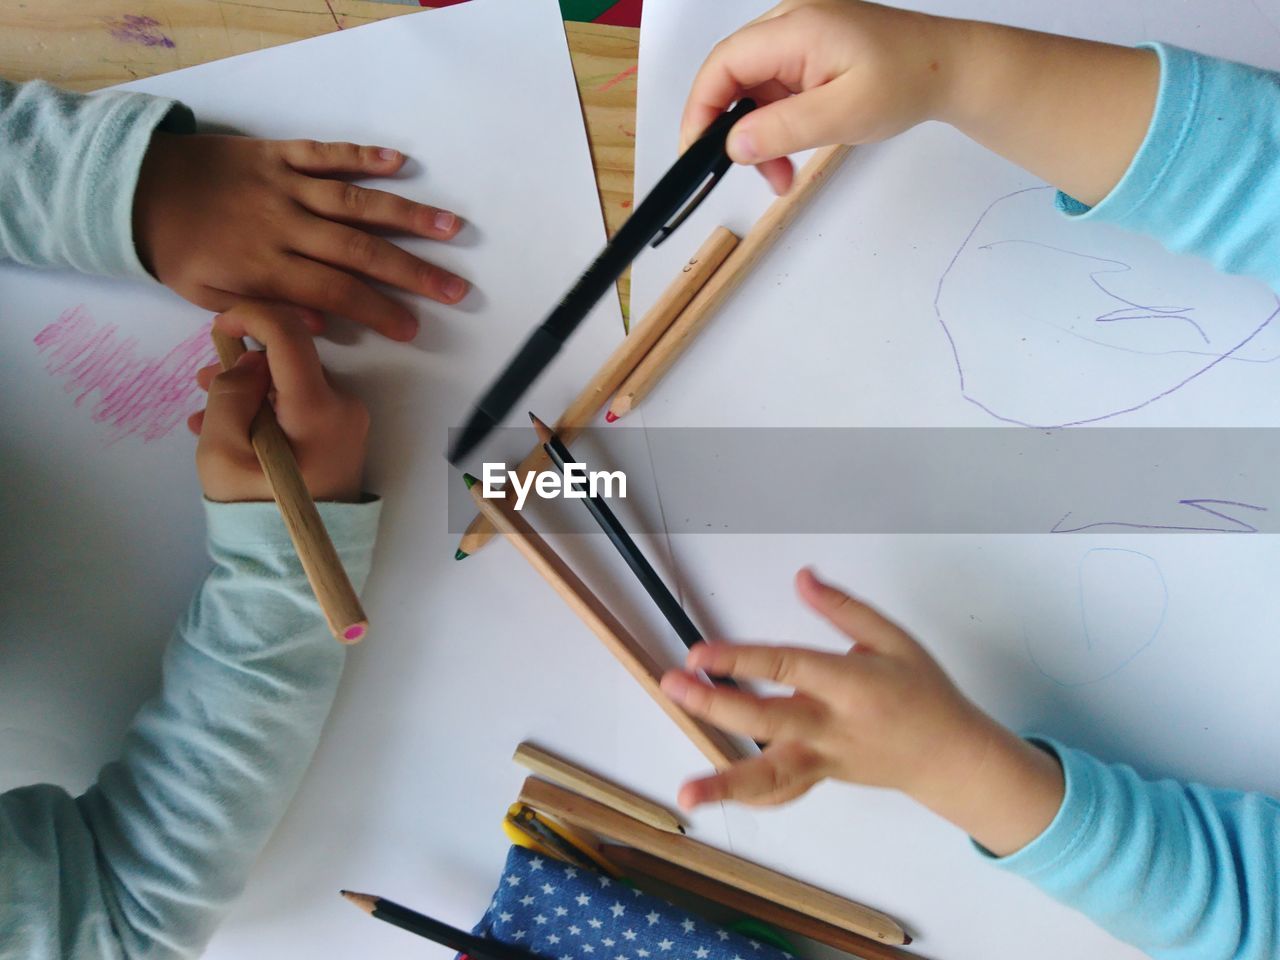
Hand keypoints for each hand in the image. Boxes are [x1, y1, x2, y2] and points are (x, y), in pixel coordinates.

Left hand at [135, 134, 469, 340]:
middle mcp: (283, 224)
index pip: (334, 292)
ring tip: (452, 228)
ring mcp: (283, 185)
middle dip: (413, 272)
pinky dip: (363, 156)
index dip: (377, 311)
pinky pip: (326, 153)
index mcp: (265, 266)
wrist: (136, 188)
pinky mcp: (277, 153)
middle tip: (457, 288)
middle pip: (358, 251)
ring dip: (407, 214)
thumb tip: (323, 322)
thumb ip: (265, 312)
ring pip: (355, 201)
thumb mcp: (210, 298)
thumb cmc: (177, 251)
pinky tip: (400, 163)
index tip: (413, 328)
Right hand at [190, 303, 368, 502]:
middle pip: (290, 362)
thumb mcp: (221, 450)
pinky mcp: (342, 437)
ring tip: (207, 415)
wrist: (292, 562)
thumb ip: (230, 394)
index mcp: (318, 409)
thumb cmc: (254, 509)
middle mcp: (343, 408)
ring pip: (291, 385)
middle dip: (243, 365)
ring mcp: (347, 424)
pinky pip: (300, 407)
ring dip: (250, 391)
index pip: (290, 335)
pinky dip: (267, 411)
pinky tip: (231, 431)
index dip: (252, 315)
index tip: (220, 323)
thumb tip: (249, 362)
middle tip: (200, 383)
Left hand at [660, 568, 1064, 855]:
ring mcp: (825, 759)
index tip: (700, 653)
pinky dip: (750, 798)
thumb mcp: (894, 639)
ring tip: (686, 792)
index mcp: (851, 685)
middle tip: (674, 686)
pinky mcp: (821, 778)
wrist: (951, 756)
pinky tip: (712, 796)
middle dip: (716, 704)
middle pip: (767, 719)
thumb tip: (804, 578)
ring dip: (725, 782)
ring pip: (771, 776)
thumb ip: (844, 609)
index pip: (786, 667)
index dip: (740, 658)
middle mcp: (833, 726)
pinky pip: (783, 792)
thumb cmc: (924, 694)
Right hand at [681, 0, 1156, 204]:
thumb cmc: (909, 79)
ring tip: (778, 177)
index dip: (701, 110)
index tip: (696, 152)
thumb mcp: (844, 114)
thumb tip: (733, 146)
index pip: (723, 64)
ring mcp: (797, 41)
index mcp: (795, 27)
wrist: (949, 68)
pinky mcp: (805, 58)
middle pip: (730, 78)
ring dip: (756, 139)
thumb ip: (784, 129)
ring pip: (749, 92)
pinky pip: (772, 95)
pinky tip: (788, 158)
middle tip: (740, 174)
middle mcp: (789, 26)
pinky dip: (774, 130)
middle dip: (730, 131)